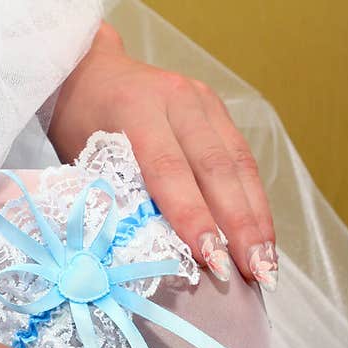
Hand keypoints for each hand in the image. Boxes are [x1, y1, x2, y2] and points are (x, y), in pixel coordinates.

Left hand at [50, 22, 277, 290]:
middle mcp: (177, 100)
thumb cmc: (80, 127)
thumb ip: (119, 197)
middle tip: (255, 274)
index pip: (169, 169)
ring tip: (267, 266)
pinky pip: (243, 160)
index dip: (193, 217)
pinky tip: (262, 238)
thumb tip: (154, 256)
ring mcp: (203, 101)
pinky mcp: (218, 110)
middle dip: (239, 227)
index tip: (212, 261)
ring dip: (257, 220)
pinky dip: (254, 203)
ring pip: (239, 165)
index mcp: (136, 109)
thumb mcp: (85, 159)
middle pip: (216, 168)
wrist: (89, 72)